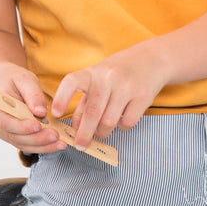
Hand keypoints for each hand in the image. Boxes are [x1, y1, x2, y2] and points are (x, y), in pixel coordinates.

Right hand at [0, 66, 67, 155]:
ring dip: (43, 145)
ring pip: (23, 144)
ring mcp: (5, 131)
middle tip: (56, 135)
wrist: (7, 82)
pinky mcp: (14, 136)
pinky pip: (28, 145)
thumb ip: (33, 94)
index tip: (38, 125)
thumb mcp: (24, 78)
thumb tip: (40, 111)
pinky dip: (43, 146)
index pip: (6, 122)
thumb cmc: (14, 79)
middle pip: (16, 137)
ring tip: (61, 143)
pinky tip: (57, 144)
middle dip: (37, 138)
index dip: (22, 127)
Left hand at [51, 45, 166, 146]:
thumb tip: (75, 127)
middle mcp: (108, 78)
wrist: (151, 59)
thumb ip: (84, 102)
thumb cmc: (117, 73)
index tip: (55, 114)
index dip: (62, 98)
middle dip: (84, 134)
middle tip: (80, 146)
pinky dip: (122, 128)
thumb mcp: (97, 80)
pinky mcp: (143, 97)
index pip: (72, 82)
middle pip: (93, 112)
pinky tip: (121, 120)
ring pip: (109, 121)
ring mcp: (127, 87)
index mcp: (92, 72)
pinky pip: (127, 123)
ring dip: (103, 132)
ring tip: (102, 132)